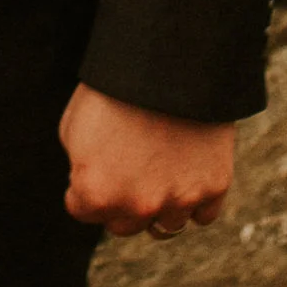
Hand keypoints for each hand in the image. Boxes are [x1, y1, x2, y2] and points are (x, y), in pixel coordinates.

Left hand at [58, 85, 234, 237]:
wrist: (167, 60)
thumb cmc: (112, 89)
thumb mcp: (73, 128)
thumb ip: (81, 170)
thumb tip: (89, 190)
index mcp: (95, 193)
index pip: (82, 210)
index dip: (85, 183)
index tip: (96, 159)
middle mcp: (137, 206)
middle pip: (123, 224)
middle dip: (121, 200)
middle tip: (128, 164)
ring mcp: (179, 200)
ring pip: (165, 226)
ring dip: (159, 205)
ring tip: (159, 169)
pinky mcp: (214, 188)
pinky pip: (202, 214)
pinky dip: (195, 200)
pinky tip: (187, 173)